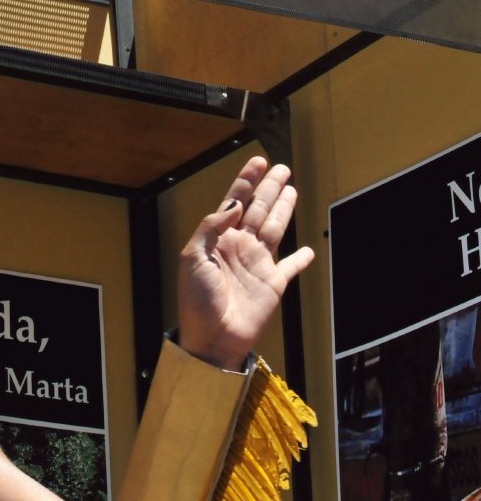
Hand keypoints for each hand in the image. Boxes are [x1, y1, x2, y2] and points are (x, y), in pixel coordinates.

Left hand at [177, 157, 314, 370]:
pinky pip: (291, 267)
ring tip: (291, 189)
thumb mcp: (192, 259)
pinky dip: (301, 259)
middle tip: (281, 168)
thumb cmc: (197, 302)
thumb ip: (210, 227)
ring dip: (284, 209)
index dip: (245, 182)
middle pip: (259, 210)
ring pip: (276, 228)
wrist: (213, 338)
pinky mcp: (274, 283)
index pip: (234, 203)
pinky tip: (309, 250)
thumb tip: (234, 205)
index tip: (257, 162)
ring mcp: (258, 265)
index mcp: (219, 241)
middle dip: (269, 188)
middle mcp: (239, 248)